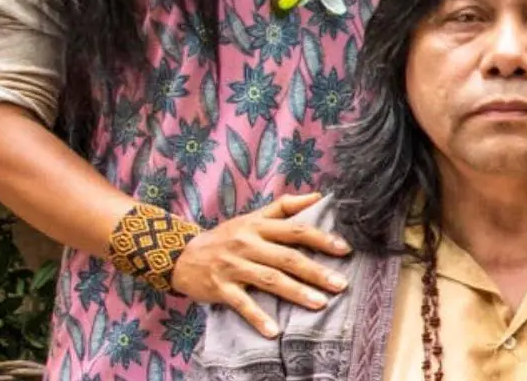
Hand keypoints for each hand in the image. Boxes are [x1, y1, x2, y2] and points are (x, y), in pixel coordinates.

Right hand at [169, 193, 352, 338]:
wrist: (181, 256)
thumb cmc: (226, 236)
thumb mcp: (252, 217)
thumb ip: (284, 207)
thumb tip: (319, 196)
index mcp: (258, 226)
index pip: (295, 230)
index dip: (321, 238)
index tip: (344, 249)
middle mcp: (248, 244)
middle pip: (287, 257)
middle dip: (316, 271)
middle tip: (340, 284)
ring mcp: (234, 267)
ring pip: (269, 280)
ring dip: (296, 293)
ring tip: (320, 304)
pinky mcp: (220, 288)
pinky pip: (242, 304)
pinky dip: (258, 317)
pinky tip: (275, 331)